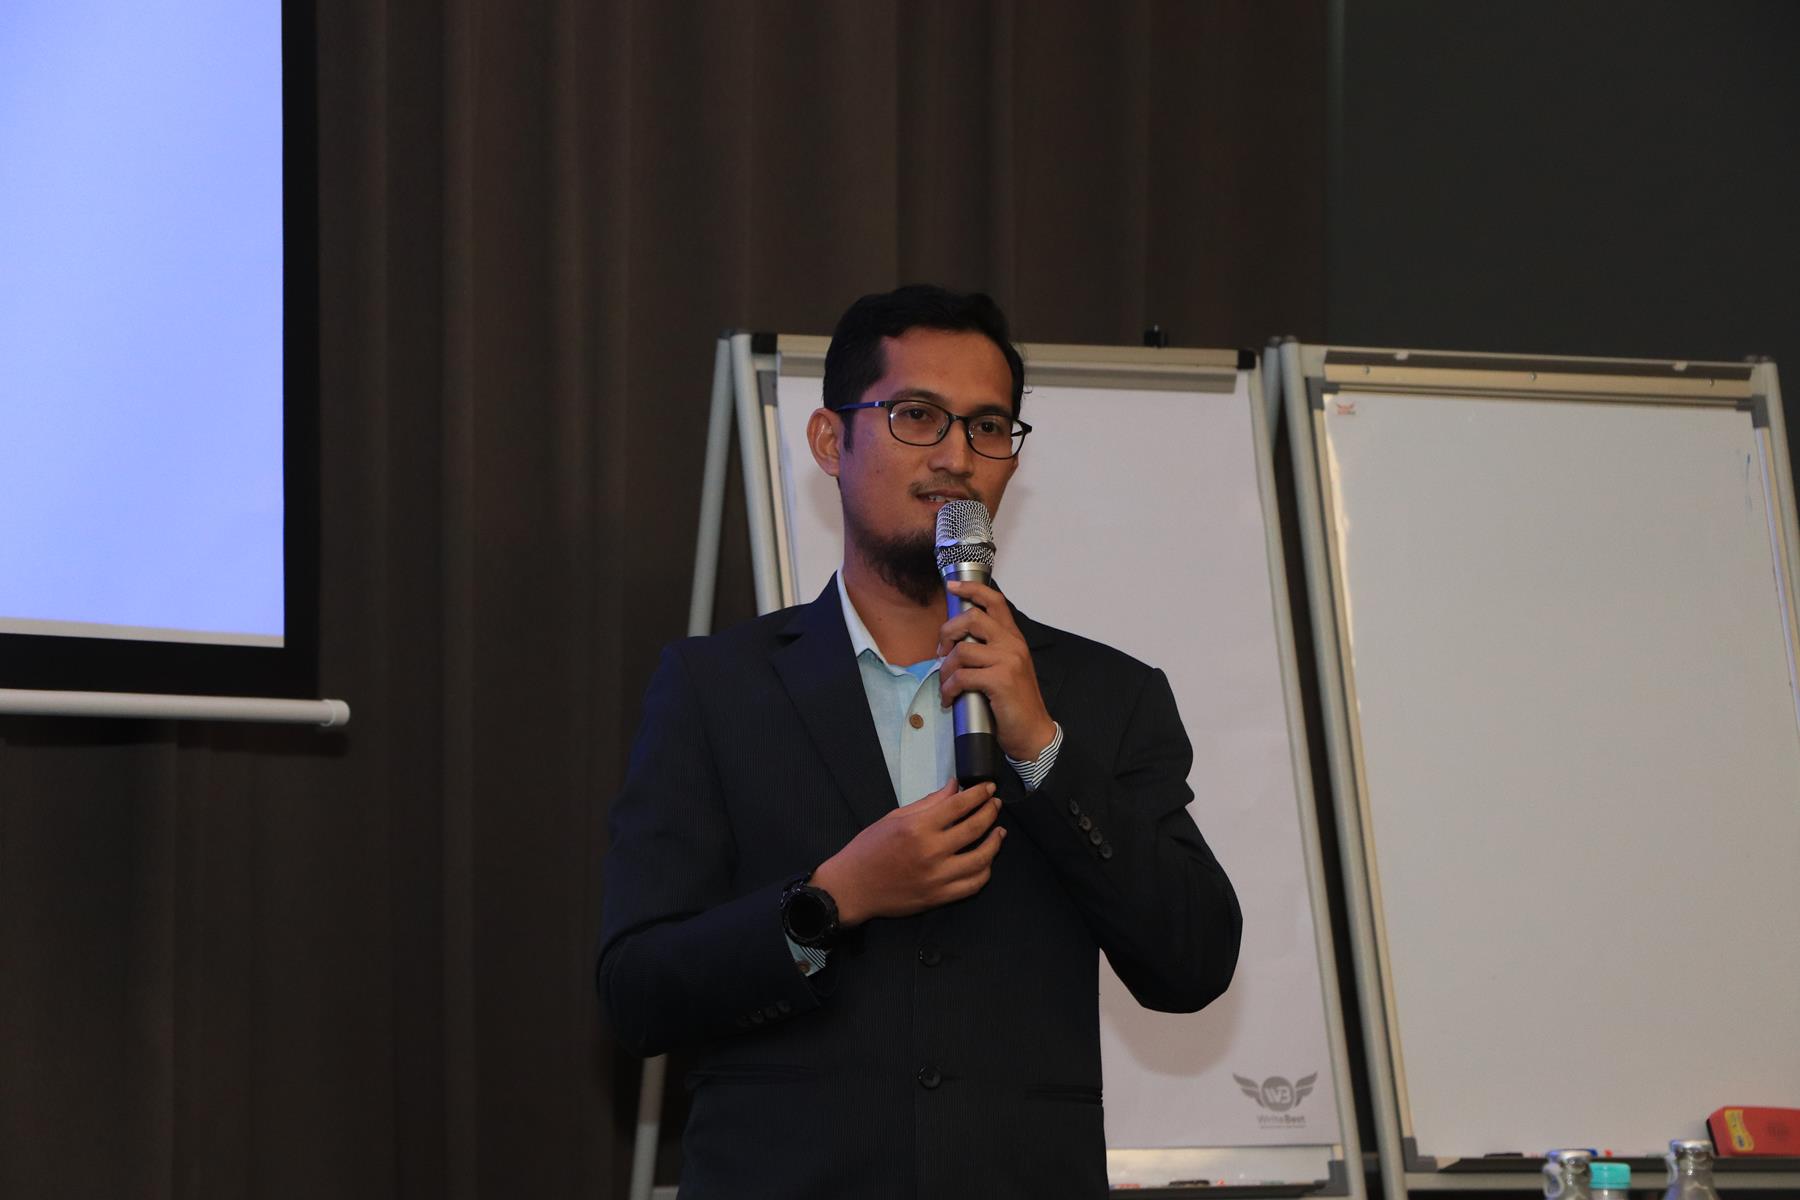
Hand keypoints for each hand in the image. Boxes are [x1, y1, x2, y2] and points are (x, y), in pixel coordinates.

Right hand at [810, 778, 1004, 927]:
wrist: (852, 887)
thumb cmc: (869, 849)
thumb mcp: (894, 818)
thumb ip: (928, 803)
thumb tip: (954, 787)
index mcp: (917, 828)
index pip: (959, 805)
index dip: (979, 794)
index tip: (988, 787)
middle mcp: (930, 852)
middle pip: (975, 828)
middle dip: (990, 812)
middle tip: (995, 804)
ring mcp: (937, 877)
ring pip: (981, 859)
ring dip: (995, 842)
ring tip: (999, 831)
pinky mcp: (939, 897)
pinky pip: (972, 885)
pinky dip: (985, 871)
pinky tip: (986, 860)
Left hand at [936, 580, 1056, 761]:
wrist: (1033, 732)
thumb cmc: (1015, 703)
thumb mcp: (1007, 669)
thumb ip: (989, 651)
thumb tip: (957, 644)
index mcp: (1014, 639)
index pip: (995, 602)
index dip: (972, 589)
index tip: (953, 586)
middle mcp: (1012, 644)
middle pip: (972, 619)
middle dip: (947, 632)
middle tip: (941, 651)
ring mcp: (1008, 661)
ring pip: (962, 650)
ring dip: (946, 669)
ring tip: (946, 684)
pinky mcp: (1000, 680)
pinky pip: (962, 676)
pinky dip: (949, 688)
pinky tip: (950, 698)